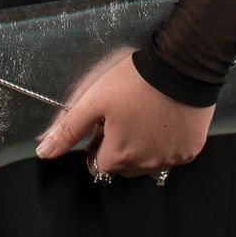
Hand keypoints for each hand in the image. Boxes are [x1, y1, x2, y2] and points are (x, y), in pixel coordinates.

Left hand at [34, 49, 213, 178]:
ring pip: (148, 164)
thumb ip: (69, 129)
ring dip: (142, 148)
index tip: (102, 125)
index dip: (97, 144)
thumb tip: (44, 152)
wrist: (180, 68)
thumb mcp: (93, 101)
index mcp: (120, 155)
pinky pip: (172, 155)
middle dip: (119, 148)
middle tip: (121, 118)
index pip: (99, 165)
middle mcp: (147, 164)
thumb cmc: (133, 82)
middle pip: (124, 167)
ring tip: (142, 116)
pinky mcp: (191, 150)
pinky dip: (165, 143)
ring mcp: (172, 159)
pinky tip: (163, 119)